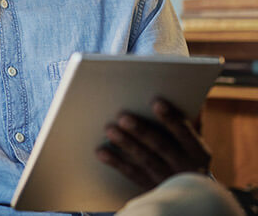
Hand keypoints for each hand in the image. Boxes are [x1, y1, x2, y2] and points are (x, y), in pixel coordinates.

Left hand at [95, 98, 211, 189]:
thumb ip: (185, 123)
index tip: (156, 102)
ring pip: (145, 160)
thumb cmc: (189, 158)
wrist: (195, 198)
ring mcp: (168, 179)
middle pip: (162, 146)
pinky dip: (116, 162)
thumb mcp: (195, 144)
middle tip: (122, 116)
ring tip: (110, 130)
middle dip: (142, 131)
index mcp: (198, 151)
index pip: (185, 132)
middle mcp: (185, 166)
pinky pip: (132, 175)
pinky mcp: (151, 188)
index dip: (171, 118)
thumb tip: (175, 99)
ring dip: (126, 144)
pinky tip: (101, 151)